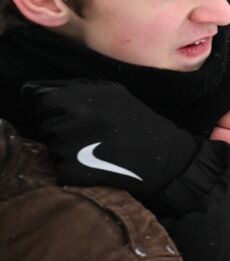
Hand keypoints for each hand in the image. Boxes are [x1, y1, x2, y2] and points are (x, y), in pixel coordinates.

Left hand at [24, 79, 197, 198]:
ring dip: (65, 150)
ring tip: (92, 150)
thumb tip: (34, 92)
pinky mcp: (74, 171)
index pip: (42, 100)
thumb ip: (76, 89)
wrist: (164, 158)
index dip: (50, 108)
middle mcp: (75, 119)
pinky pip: (60, 167)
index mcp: (82, 98)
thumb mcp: (113, 93)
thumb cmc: (137, 123)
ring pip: (51, 147)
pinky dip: (72, 168)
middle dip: (59, 129)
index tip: (64, 115)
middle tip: (86, 135)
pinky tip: (93, 165)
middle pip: (45, 124)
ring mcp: (72, 146)